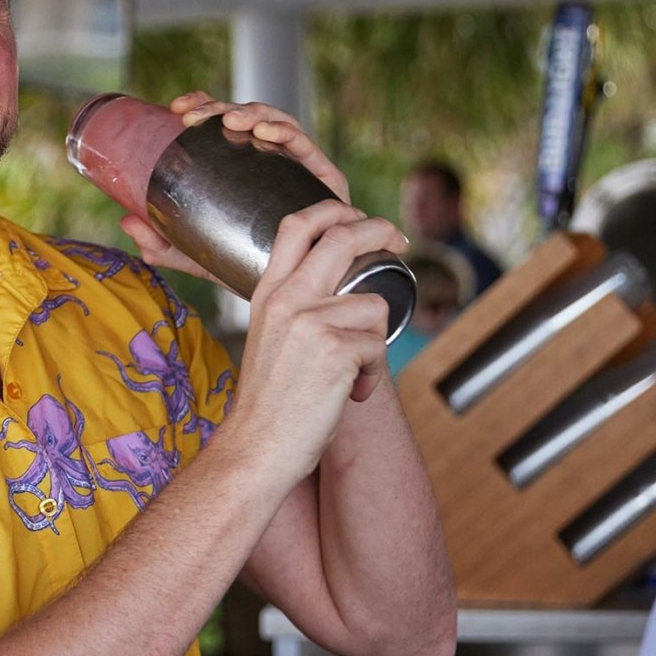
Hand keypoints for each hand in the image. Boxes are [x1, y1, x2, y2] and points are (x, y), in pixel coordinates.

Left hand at [118, 93, 357, 283]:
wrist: (298, 298)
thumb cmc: (249, 272)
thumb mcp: (197, 258)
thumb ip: (162, 243)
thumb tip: (126, 220)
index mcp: (242, 168)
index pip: (223, 125)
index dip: (203, 106)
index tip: (177, 109)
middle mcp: (270, 162)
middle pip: (245, 119)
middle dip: (219, 109)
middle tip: (192, 119)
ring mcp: (297, 168)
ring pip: (274, 123)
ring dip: (250, 113)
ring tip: (229, 123)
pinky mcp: (324, 181)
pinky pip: (306, 147)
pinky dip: (285, 133)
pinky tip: (264, 134)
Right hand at [216, 199, 408, 483]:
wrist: (257, 446)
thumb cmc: (270, 404)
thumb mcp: (272, 339)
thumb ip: (298, 308)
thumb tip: (349, 292)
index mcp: (268, 294)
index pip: (296, 226)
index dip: (332, 209)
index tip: (356, 216)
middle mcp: (287, 299)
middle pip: (342, 237)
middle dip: (379, 230)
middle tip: (399, 239)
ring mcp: (310, 320)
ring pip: (375, 305)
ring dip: (375, 344)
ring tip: (352, 376)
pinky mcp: (336, 347)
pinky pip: (379, 348)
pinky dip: (373, 375)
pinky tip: (349, 394)